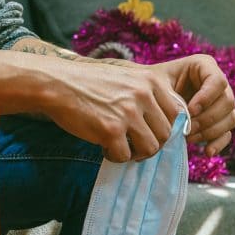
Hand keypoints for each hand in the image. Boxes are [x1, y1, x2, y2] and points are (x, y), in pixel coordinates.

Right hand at [39, 60, 182, 162]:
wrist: (57, 83)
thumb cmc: (89, 83)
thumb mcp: (127, 77)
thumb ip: (148, 94)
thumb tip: (167, 122)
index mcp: (151, 80)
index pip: (177, 113)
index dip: (165, 127)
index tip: (150, 132)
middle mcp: (143, 95)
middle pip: (166, 134)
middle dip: (151, 143)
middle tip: (134, 144)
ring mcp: (128, 114)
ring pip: (151, 148)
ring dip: (136, 153)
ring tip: (121, 148)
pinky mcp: (111, 130)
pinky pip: (125, 156)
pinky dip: (115, 157)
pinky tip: (104, 149)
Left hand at [155, 55, 234, 155]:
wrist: (148, 97)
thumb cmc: (151, 85)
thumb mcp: (156, 82)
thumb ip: (170, 93)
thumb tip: (185, 115)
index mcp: (204, 66)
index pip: (218, 81)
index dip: (207, 98)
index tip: (191, 111)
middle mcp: (218, 83)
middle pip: (227, 102)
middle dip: (207, 118)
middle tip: (187, 129)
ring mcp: (221, 103)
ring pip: (230, 119)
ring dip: (210, 131)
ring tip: (188, 137)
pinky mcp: (220, 121)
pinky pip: (227, 134)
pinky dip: (218, 143)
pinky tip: (206, 151)